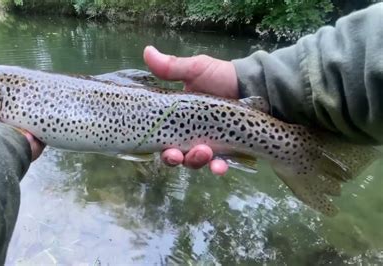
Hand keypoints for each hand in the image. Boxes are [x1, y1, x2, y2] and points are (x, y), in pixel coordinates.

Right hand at [143, 46, 238, 174]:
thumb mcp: (197, 69)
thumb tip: (146, 51)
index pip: (161, 136)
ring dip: (195, 161)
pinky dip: (217, 168)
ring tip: (204, 152)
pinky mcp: (226, 150)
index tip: (159, 146)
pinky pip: (218, 164)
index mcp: (177, 117)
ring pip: (194, 161)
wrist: (253, 85)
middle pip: (175, 154)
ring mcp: (208, 143)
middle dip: (173, 158)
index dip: (157, 145)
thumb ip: (172, 67)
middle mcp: (189, 134)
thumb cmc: (222, 77)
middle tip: (177, 155)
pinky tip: (219, 167)